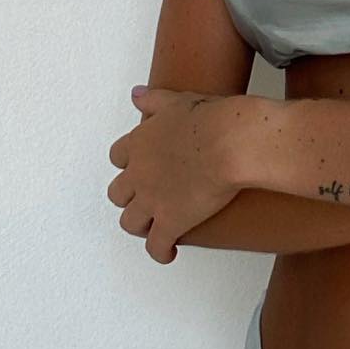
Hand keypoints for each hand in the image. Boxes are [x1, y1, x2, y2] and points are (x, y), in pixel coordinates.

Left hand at [107, 86, 242, 265]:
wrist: (231, 143)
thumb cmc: (212, 119)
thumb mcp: (178, 100)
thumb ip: (154, 100)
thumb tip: (136, 94)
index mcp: (140, 142)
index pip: (118, 157)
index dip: (128, 164)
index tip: (139, 167)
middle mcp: (139, 173)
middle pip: (118, 193)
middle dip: (130, 197)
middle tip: (145, 199)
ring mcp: (152, 200)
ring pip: (130, 221)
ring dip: (140, 225)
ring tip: (152, 228)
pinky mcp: (171, 222)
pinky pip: (155, 245)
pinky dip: (159, 252)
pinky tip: (168, 254)